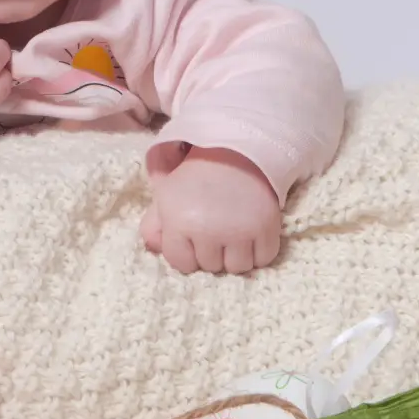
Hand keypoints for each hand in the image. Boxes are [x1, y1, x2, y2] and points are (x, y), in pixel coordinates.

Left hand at [140, 145, 282, 274]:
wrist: (234, 150)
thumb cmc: (195, 178)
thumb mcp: (164, 197)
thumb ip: (152, 228)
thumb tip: (155, 251)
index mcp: (178, 222)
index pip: (182, 265)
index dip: (187, 253)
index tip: (191, 235)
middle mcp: (208, 230)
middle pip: (211, 267)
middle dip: (211, 252)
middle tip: (214, 227)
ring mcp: (239, 231)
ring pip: (238, 268)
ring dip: (236, 255)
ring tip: (233, 231)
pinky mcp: (266, 227)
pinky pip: (264, 259)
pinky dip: (259, 251)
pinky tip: (251, 233)